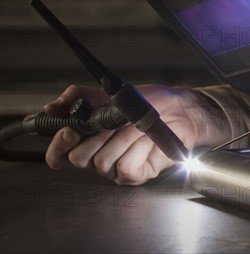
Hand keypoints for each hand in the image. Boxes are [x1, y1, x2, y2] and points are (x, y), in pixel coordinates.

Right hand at [44, 84, 230, 184]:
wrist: (179, 108)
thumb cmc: (148, 102)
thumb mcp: (110, 93)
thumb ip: (78, 97)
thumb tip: (52, 107)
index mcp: (88, 138)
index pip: (59, 154)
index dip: (59, 146)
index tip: (69, 131)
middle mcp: (99, 155)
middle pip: (78, 159)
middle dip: (96, 136)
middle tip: (114, 122)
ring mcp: (116, 167)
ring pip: (102, 162)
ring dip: (123, 138)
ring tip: (137, 127)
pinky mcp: (136, 175)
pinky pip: (125, 168)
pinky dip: (138, 149)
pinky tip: (147, 140)